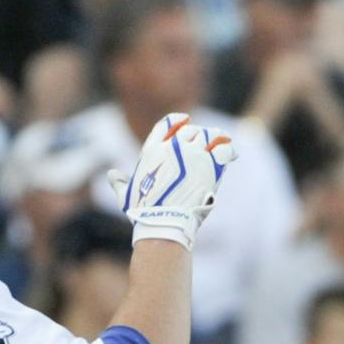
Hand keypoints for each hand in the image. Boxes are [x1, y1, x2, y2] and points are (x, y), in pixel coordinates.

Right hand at [108, 113, 237, 250]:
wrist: (165, 223)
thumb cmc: (144, 212)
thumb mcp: (127, 195)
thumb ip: (120, 182)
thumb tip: (111, 175)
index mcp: (152, 150)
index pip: (167, 123)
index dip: (178, 120)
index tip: (186, 120)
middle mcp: (173, 147)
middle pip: (190, 130)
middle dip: (198, 134)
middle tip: (206, 140)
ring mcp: (193, 154)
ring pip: (209, 135)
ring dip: (216, 137)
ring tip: (223, 140)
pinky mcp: (210, 166)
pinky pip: (223, 150)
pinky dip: (229, 150)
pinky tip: (233, 154)